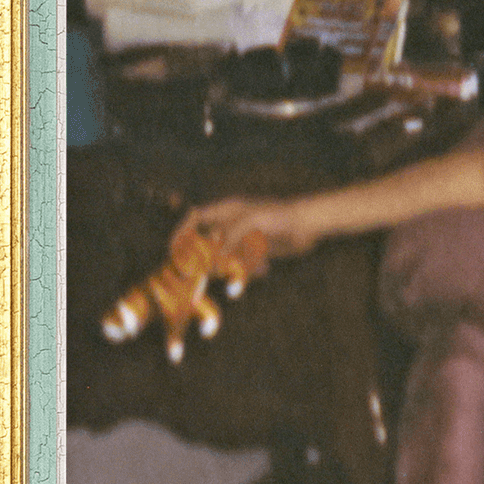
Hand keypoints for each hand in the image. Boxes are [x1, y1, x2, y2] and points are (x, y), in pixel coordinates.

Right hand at [186, 194, 322, 265]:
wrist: (309, 224)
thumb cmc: (280, 215)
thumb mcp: (251, 221)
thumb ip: (230, 236)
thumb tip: (215, 256)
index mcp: (227, 210)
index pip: (196, 217)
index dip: (182, 230)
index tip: (174, 248)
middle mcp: (233, 224)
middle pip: (208, 241)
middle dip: (204, 257)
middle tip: (199, 273)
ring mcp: (245, 238)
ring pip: (226, 256)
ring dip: (229, 267)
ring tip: (236, 272)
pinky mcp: (258, 251)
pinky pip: (245, 264)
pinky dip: (249, 270)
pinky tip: (264, 269)